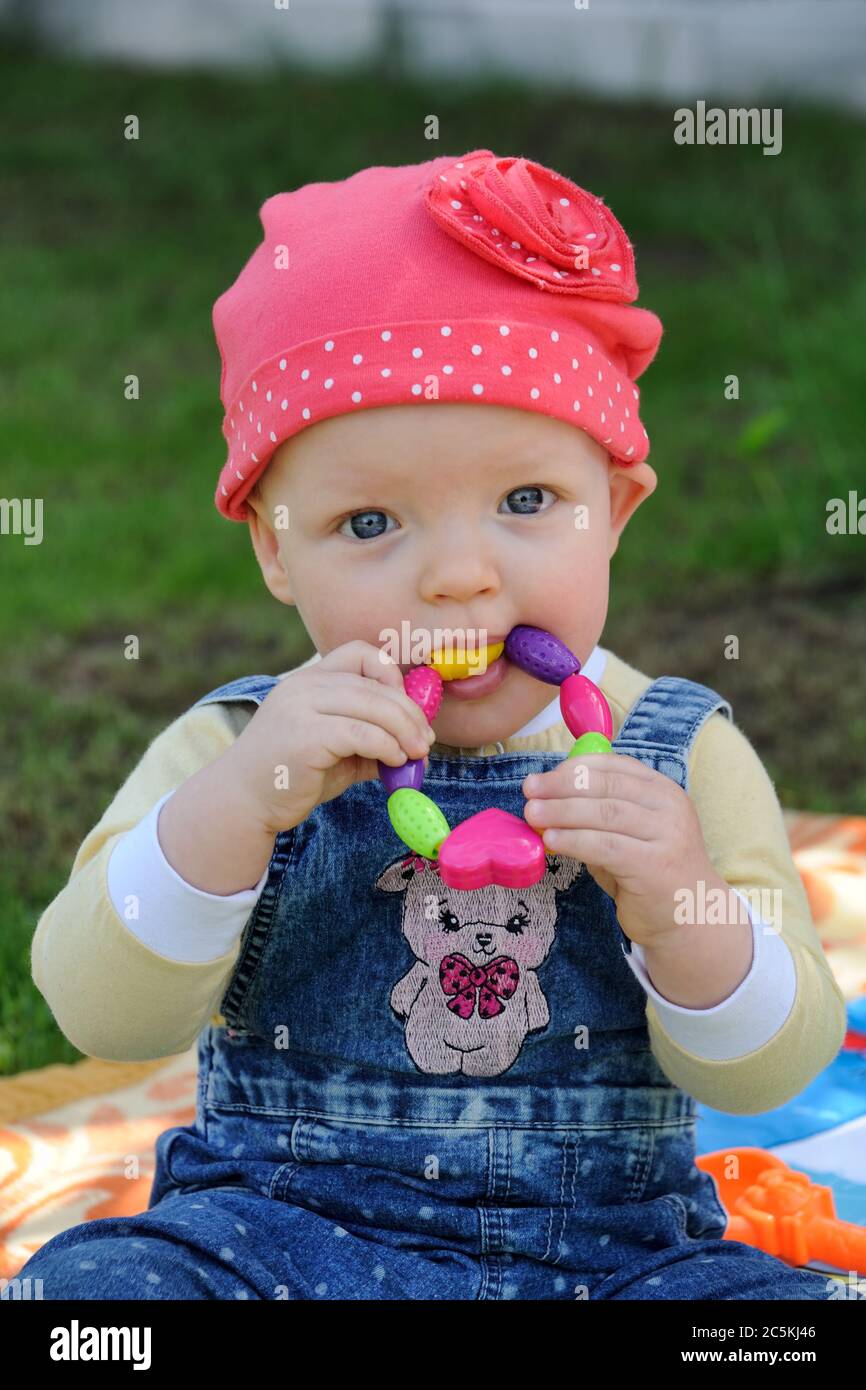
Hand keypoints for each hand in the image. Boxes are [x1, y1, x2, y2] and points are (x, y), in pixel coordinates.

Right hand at [226, 641, 436, 835]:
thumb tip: (417, 746)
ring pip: (372, 705)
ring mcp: (301, 708)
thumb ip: (369, 739)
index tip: (407, 708)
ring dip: (404, 730)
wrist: (242, 802)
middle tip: (425, 740)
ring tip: (416, 754)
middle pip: (374, 683)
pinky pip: (361, 733)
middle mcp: (303, 686)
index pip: (359, 653)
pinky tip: (394, 762)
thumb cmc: (290, 776)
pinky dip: (387, 746)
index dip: (391, 675)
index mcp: (308, 680)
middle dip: (409, 712)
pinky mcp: (305, 736)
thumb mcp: (335, 749)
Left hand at [522, 753, 719, 949]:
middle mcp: (669, 807)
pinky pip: (605, 846)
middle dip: (562, 785)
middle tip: (530, 790)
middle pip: (607, 786)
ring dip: (562, 811)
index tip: (544, 776)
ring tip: (533, 814)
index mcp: (663, 791)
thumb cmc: (650, 873)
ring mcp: (666, 835)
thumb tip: (547, 800)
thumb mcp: (628, 834)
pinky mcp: (654, 865)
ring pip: (604, 813)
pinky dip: (574, 840)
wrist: (691, 918)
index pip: (615, 767)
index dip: (575, 768)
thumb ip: (598, 814)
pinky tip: (552, 840)